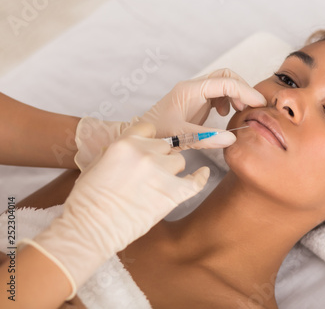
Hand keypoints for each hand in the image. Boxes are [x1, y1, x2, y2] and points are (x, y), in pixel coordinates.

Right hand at [21, 122, 208, 297]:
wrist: (90, 229)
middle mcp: (145, 153)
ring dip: (172, 170)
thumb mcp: (97, 164)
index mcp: (125, 143)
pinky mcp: (173, 193)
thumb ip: (118, 152)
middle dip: (159, 157)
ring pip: (179, 161)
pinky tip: (203, 174)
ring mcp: (161, 172)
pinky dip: (200, 177)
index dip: (150, 139)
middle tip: (150, 173)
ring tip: (160, 185)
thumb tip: (131, 148)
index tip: (150, 148)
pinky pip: (196, 180)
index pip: (148, 128)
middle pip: (166, 146)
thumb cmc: (88, 201)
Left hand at [74, 68, 265, 169]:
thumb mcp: (181, 136)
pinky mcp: (196, 101)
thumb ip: (206, 138)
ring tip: (240, 113)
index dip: (245, 91)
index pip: (225, 82)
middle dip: (243, 89)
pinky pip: (218, 94)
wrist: (140, 136)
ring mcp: (195, 93)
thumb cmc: (156, 134)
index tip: (259, 104)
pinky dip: (228, 102)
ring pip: (223, 84)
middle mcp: (193, 88)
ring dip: (236, 95)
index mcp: (190, 90)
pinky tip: (225, 116)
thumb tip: (233, 139)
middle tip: (253, 107)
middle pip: (226, 76)